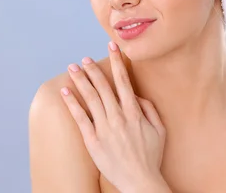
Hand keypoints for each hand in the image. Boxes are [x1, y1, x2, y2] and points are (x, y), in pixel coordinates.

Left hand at [61, 41, 167, 192]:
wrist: (140, 181)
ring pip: (90, 97)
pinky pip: (80, 117)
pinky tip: (65, 91)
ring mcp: (104, 128)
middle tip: (84, 58)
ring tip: (72, 67)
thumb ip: (149, 109)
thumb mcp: (160, 130)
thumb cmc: (151, 157)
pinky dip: (71, 102)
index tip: (112, 46)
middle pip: (103, 86)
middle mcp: (118, 116)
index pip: (123, 80)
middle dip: (93, 69)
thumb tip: (137, 95)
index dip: (117, 61)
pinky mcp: (93, 140)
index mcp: (134, 111)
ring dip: (81, 80)